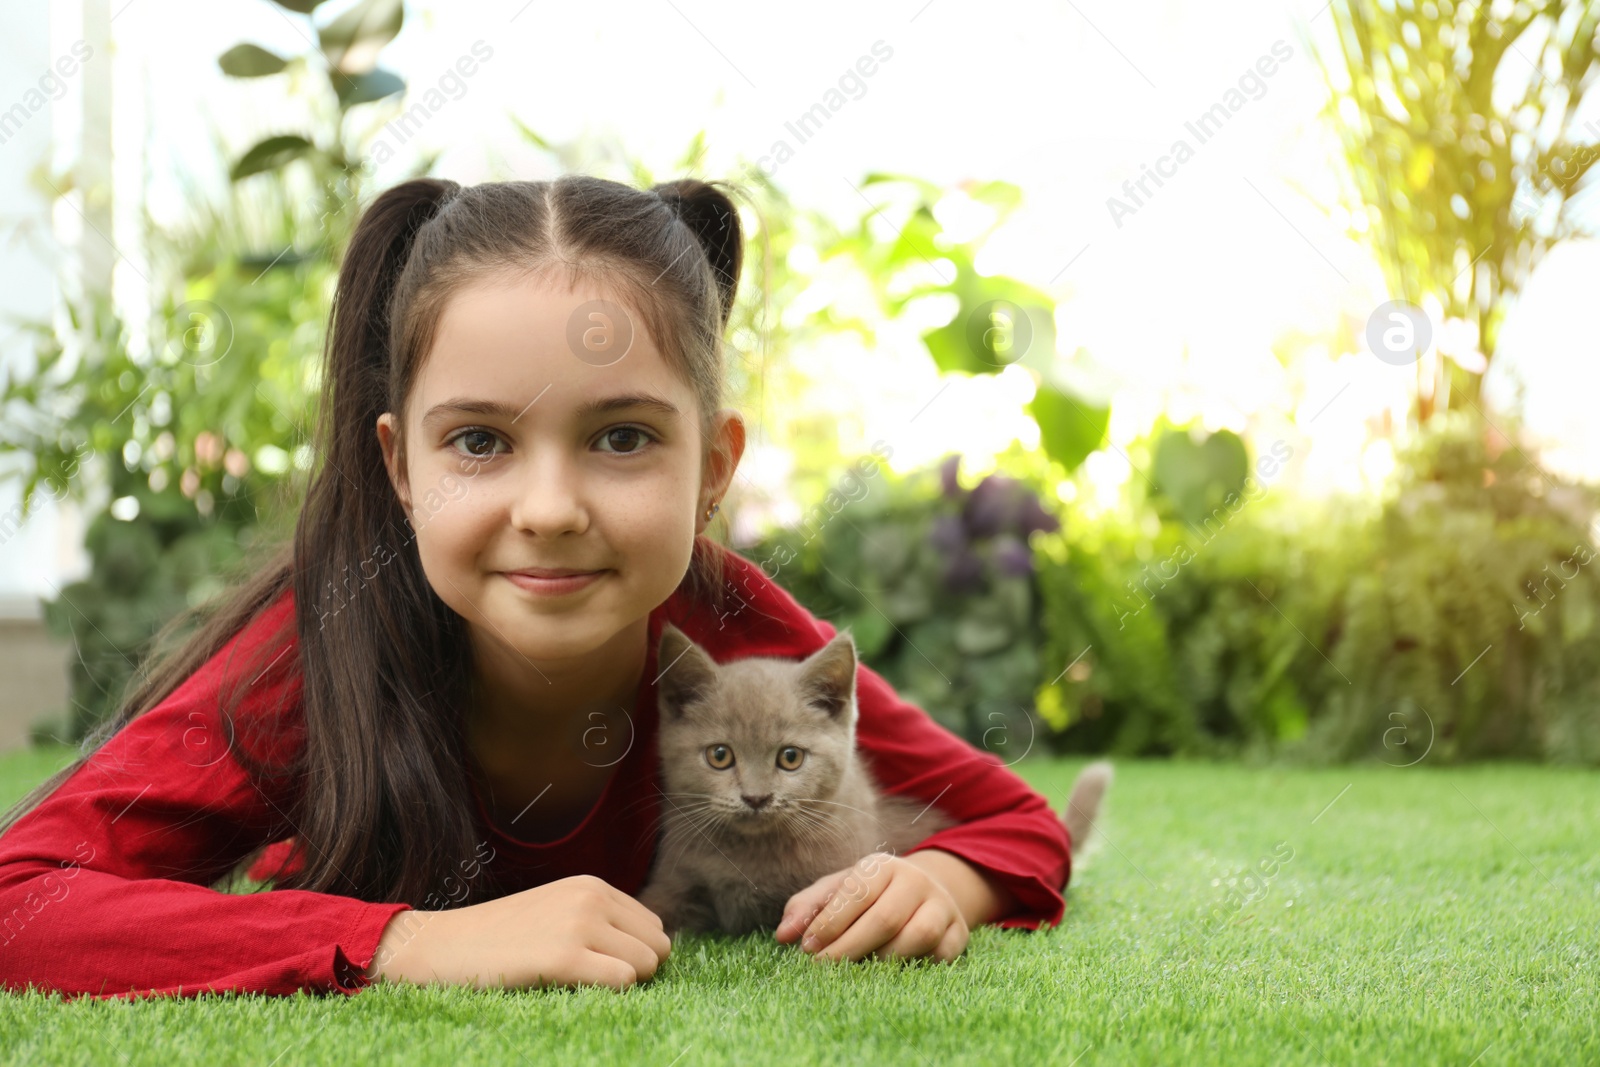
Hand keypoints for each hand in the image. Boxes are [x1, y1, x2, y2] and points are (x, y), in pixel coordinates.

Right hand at [367, 874, 671, 990]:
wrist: (442, 946)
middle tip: (592, 980)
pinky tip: (573, 990)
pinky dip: (609, 994)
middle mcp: (592, 897)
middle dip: (637, 970)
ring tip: (579, 983)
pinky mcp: (565, 957)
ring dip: (623, 984)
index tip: (602, 966)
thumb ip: (600, 920)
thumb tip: (654, 949)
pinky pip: (624, 981)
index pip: (653, 926)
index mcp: (592, 885)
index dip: (635, 954)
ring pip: (646, 965)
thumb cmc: (499, 938)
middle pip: (657, 946)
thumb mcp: (556, 910)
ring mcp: (580, 925)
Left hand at [773, 851, 967, 962]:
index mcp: (882, 866)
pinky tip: (892, 976)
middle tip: (822, 968)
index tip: (807, 948)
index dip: (830, 923)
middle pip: (885, 918)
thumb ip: (807, 908)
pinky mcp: (958, 932)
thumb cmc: (869, 895)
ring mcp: (941, 906)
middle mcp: (915, 880)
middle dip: (849, 948)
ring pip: (917, 936)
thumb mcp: (836, 891)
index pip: (856, 893)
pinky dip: (916, 968)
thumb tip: (783, 935)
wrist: (925, 891)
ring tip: (858, 972)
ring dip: (884, 960)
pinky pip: (941, 955)